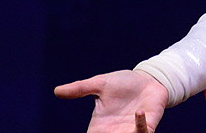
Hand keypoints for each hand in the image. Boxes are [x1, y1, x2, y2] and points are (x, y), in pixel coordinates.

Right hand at [54, 70, 168, 132]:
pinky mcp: (146, 127)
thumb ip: (80, 89)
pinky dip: (140, 126)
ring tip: (122, 132)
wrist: (149, 79)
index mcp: (99, 127)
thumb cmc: (124, 83)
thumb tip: (56, 90)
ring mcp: (131, 132)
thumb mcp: (100, 84)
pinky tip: (139, 112)